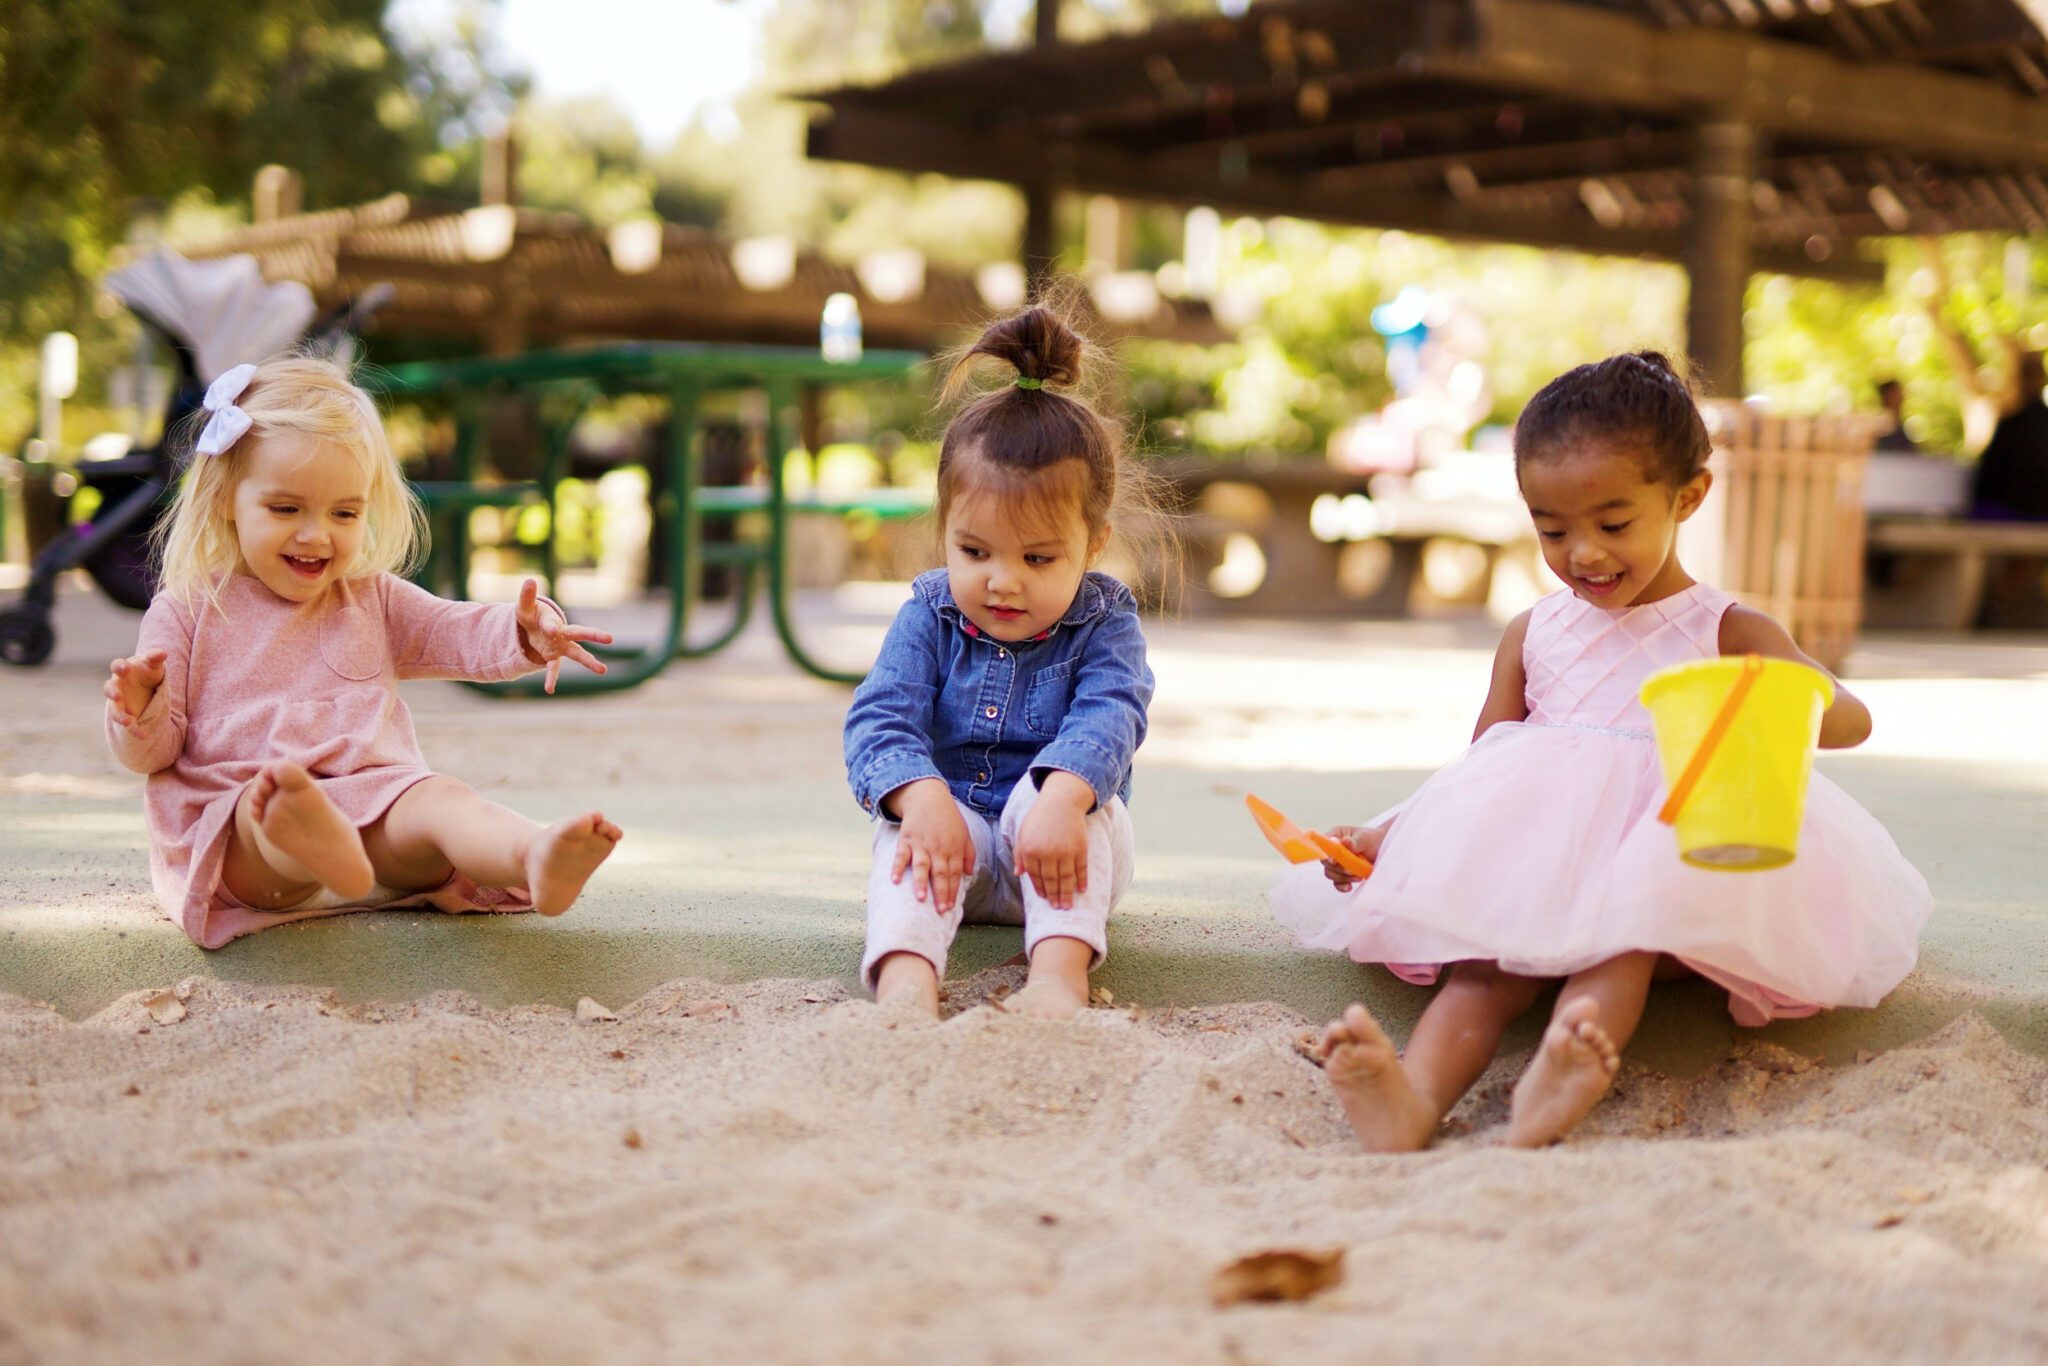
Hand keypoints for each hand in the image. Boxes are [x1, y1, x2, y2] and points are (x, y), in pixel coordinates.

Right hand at [104, 648, 167, 732]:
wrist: (147, 687)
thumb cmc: (148, 672)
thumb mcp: (154, 665)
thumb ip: (155, 658)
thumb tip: (163, 653)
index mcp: (123, 670)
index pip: (117, 665)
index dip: (119, 667)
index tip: (125, 669)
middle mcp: (118, 686)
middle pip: (109, 689)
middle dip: (112, 693)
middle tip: (117, 696)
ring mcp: (120, 702)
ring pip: (115, 710)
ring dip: (119, 716)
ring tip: (127, 721)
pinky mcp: (126, 715)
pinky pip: (129, 724)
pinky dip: (135, 730)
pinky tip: (142, 735)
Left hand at [515, 579, 613, 693]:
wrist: (530, 628)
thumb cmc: (530, 615)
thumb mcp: (524, 607)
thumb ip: (527, 596)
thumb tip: (530, 579)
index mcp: (553, 620)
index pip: (552, 623)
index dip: (550, 626)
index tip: (550, 630)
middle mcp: (562, 633)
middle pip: (580, 633)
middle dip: (594, 635)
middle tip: (610, 638)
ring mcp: (560, 647)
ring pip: (577, 654)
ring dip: (589, 662)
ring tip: (603, 671)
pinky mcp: (553, 657)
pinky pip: (554, 669)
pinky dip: (551, 679)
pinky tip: (549, 690)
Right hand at [889, 780, 974, 912]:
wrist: (928, 797)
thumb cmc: (948, 817)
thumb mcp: (964, 833)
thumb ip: (968, 854)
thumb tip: (968, 874)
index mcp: (954, 848)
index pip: (954, 874)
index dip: (952, 891)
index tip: (949, 907)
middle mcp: (938, 848)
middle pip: (940, 873)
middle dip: (940, 893)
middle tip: (940, 910)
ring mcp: (921, 844)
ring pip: (922, 866)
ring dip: (921, 883)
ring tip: (921, 899)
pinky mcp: (907, 839)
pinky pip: (901, 855)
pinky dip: (897, 867)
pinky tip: (894, 880)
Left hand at [1015, 772, 1093, 909]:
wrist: (1061, 801)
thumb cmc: (1040, 818)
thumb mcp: (1023, 833)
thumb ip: (1019, 854)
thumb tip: (1018, 874)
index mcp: (1030, 850)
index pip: (1035, 876)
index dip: (1040, 888)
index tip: (1045, 898)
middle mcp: (1047, 852)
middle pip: (1051, 880)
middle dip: (1054, 896)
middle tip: (1057, 908)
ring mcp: (1065, 851)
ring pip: (1066, 878)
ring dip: (1067, 894)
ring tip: (1068, 906)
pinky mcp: (1080, 848)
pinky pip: (1081, 869)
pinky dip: (1082, 880)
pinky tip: (1082, 890)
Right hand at [1321, 823, 1386, 891]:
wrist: (1384, 849)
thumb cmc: (1373, 839)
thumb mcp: (1365, 838)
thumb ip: (1354, 841)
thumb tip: (1344, 842)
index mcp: (1335, 836)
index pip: (1323, 844)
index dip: (1325, 853)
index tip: (1334, 861)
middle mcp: (1333, 850)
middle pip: (1325, 861)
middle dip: (1338, 868)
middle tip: (1351, 870)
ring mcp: (1337, 863)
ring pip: (1330, 873)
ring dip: (1342, 877)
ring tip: (1357, 877)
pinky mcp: (1343, 874)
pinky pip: (1336, 882)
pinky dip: (1342, 886)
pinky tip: (1349, 887)